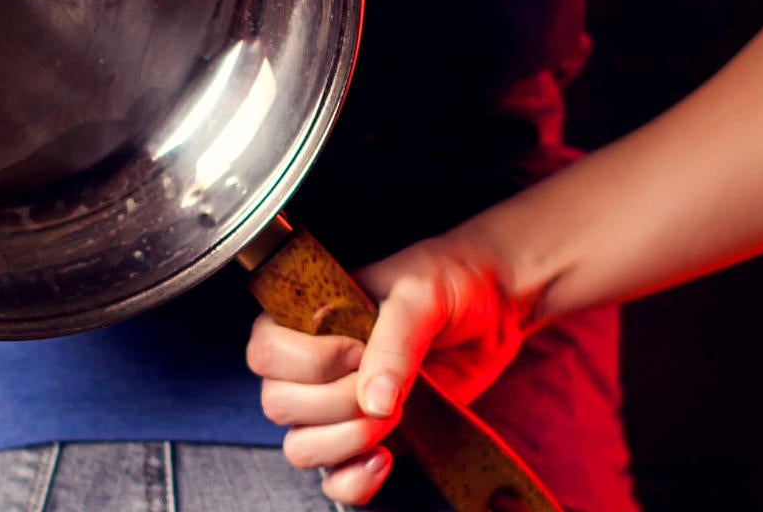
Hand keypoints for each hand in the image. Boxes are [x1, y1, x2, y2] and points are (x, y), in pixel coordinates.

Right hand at [246, 226, 532, 505]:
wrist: (496, 305)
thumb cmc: (450, 281)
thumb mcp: (422, 295)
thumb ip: (394, 342)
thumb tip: (373, 401)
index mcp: (307, 316)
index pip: (265, 352)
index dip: (309, 362)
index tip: (358, 349)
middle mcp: (312, 365)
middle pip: (278, 405)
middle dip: (335, 403)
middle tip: (383, 383)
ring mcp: (336, 407)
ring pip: (301, 448)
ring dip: (346, 441)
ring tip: (393, 417)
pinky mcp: (366, 440)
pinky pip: (334, 481)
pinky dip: (353, 481)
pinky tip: (385, 457)